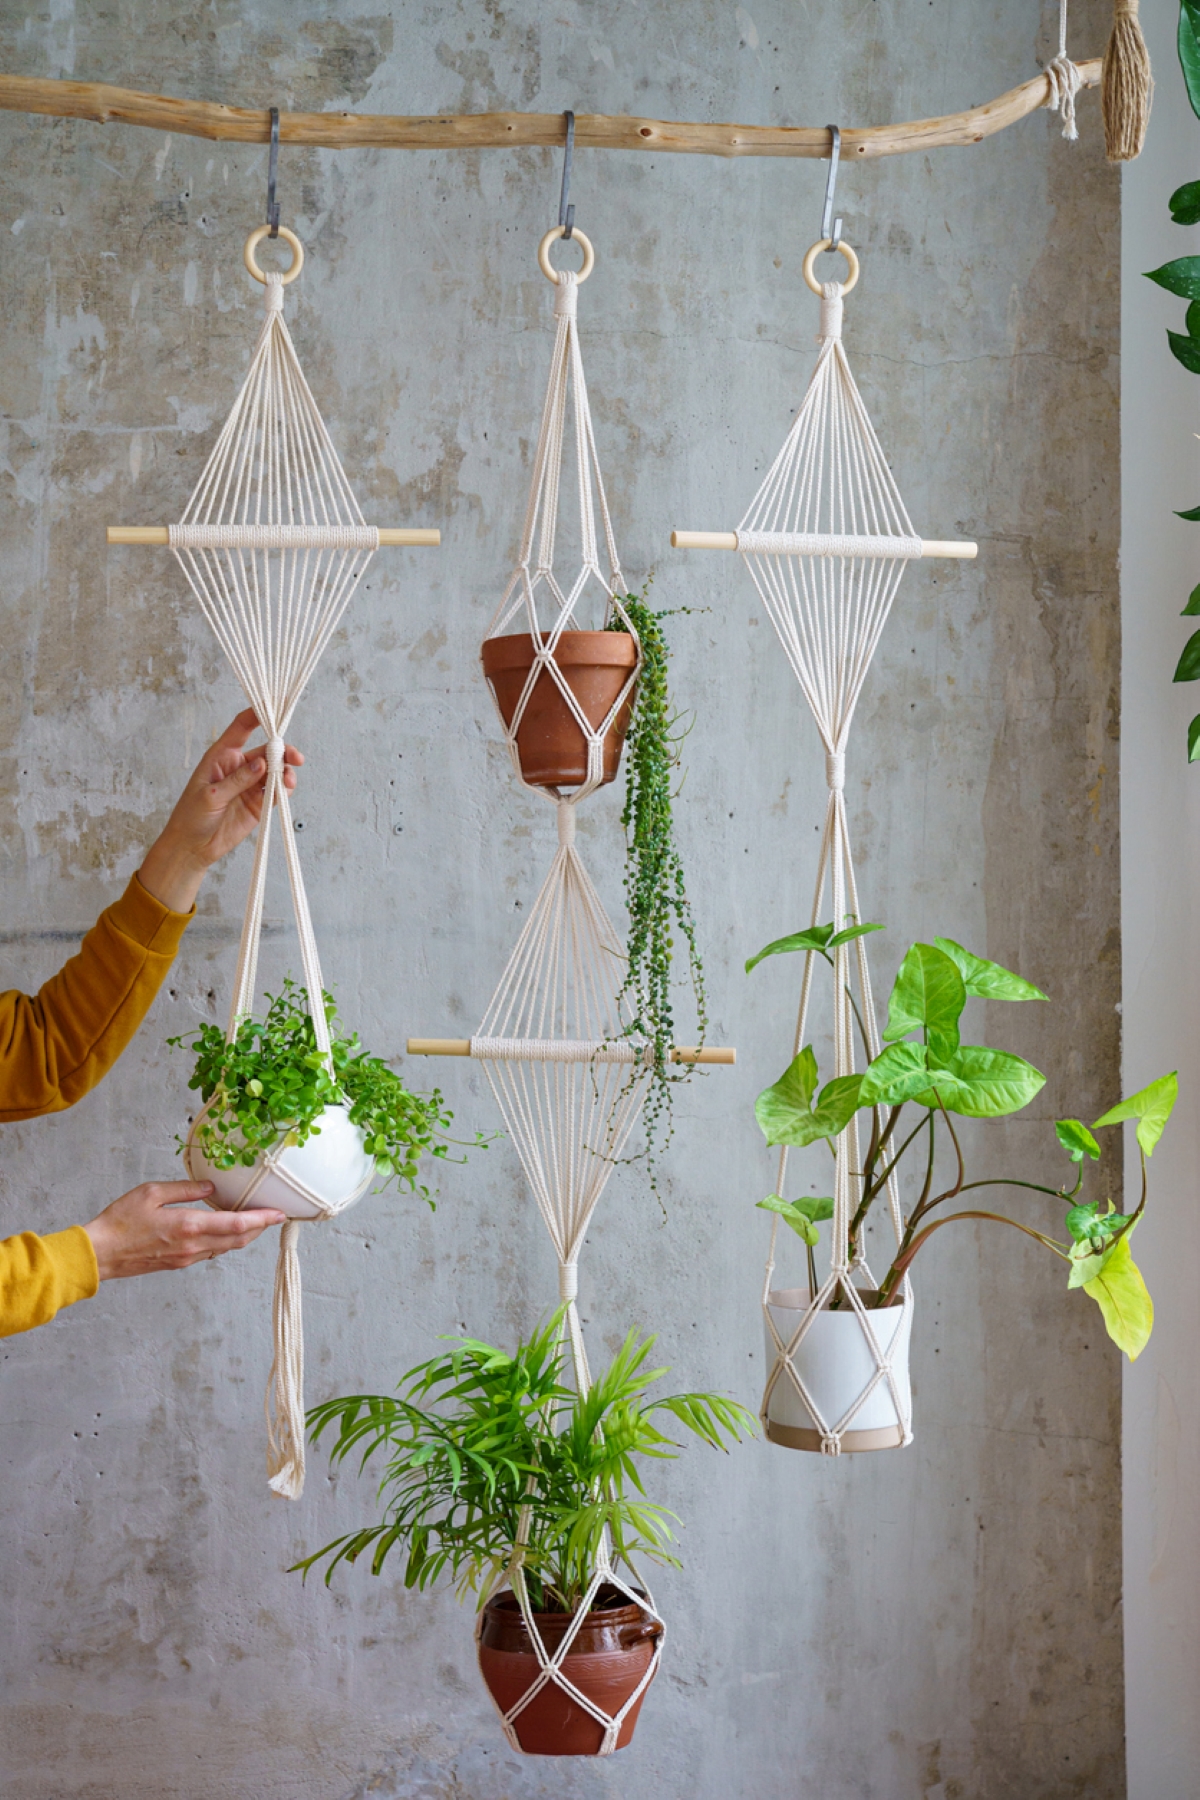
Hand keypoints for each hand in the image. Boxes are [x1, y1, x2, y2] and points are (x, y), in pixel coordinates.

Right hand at [84, 1180, 285, 1279]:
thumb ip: (184, 1189)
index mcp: (189, 1226)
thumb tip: (210, 1188)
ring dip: (243, 1236)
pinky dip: (224, 1242)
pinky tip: (224, 1231)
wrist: (99, 1254)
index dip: (261, 1220)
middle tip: (274, 1216)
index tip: (280, 1214)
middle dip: (259, 1229)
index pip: (236, 1225)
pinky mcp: (178, 1264)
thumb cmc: (120, 1222)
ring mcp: (186, 1258)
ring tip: (255, 1222)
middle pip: (237, 1240)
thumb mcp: (151, 1192)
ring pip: (225, 1248)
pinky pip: (210, 1252)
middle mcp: (192, 1246)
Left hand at [137, 709, 303, 913]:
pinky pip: (276, 791)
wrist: (192, 848)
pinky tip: (284, 790)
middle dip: (283, 751)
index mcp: (222, 756)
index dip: (258, 714)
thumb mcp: (210, 796)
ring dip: (285, 771)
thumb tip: (261, 763)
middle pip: (267, 750)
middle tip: (295, 758)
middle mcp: (239, 766)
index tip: (276, 706)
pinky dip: (284, 789)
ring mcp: (250, 785)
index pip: (242, 727)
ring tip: (288, 780)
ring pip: (275, 770)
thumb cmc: (191, 817)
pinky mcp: (259, 803)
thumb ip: (237, 780)